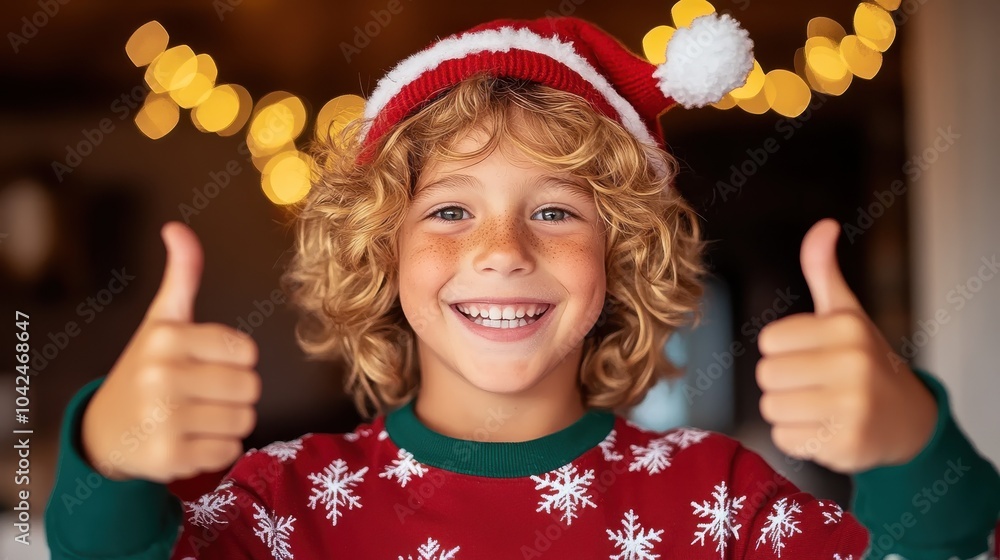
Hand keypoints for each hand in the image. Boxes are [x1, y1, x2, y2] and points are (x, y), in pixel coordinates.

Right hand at [81, 222, 260, 482]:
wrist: (106, 429)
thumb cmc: (147, 368)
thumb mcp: (163, 320)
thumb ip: (182, 276)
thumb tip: (177, 228)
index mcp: (167, 337)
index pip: (247, 352)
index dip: (234, 361)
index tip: (206, 363)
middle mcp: (161, 376)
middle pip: (250, 388)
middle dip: (234, 393)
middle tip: (201, 394)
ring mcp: (162, 419)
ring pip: (244, 421)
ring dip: (228, 423)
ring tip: (194, 416)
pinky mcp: (167, 457)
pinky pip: (229, 453)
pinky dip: (216, 450)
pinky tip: (188, 440)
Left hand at [756, 218, 936, 472]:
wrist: (906, 419)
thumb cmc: (864, 360)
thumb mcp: (845, 313)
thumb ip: (823, 271)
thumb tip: (824, 225)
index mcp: (845, 328)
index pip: (768, 341)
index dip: (783, 350)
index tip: (811, 354)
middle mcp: (851, 365)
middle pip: (765, 375)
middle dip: (782, 381)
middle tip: (814, 383)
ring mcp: (851, 407)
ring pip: (771, 408)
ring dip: (787, 410)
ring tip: (818, 405)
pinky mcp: (845, 444)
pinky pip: (784, 438)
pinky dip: (797, 437)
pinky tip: (823, 428)